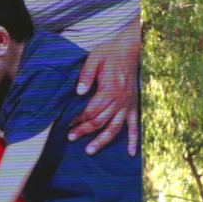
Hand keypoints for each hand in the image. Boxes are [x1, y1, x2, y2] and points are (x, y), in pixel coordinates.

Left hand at [69, 20, 140, 155]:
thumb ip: (86, 76)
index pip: (91, 111)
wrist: (131, 48)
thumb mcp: (94, 58)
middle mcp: (120, 100)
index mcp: (109, 90)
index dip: (78, 119)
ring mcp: (128, 104)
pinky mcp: (133, 105)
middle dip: (84, 131)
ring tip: (90, 151)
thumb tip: (79, 91)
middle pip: (100, 122)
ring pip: (115, 128)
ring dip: (102, 141)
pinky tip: (130, 153)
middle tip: (71, 138)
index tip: (67, 124)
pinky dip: (133, 140)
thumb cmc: (110, 53)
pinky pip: (135, 125)